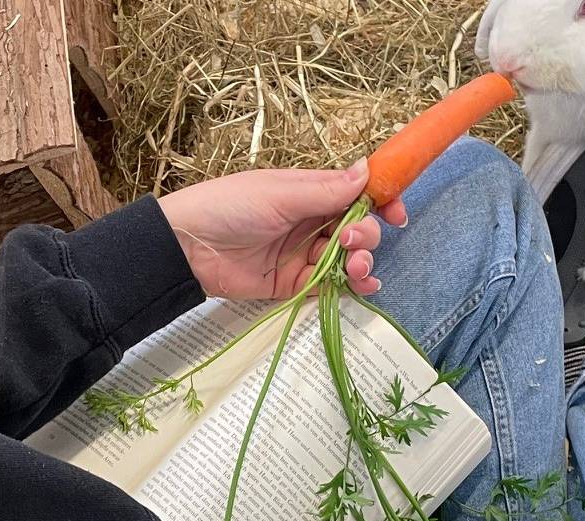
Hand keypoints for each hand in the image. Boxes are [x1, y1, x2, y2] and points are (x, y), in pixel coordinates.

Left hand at [157, 161, 408, 300]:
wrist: (187, 247)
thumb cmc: (229, 206)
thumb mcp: (280, 193)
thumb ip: (326, 190)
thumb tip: (367, 170)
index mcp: (309, 192)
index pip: (356, 194)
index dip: (380, 201)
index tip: (396, 213)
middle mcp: (310, 221)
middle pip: (357, 228)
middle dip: (366, 236)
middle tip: (350, 243)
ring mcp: (303, 253)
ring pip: (348, 258)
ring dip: (362, 262)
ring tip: (356, 269)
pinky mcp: (293, 283)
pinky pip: (330, 285)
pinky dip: (350, 286)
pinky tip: (362, 286)